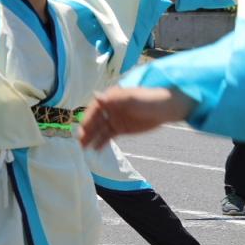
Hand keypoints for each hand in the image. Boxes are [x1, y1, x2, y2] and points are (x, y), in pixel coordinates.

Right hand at [78, 86, 194, 150]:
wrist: (165, 109)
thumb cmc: (149, 99)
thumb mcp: (131, 99)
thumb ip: (113, 99)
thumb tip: (96, 95)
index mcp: (111, 98)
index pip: (95, 108)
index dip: (87, 118)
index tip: (82, 129)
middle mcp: (110, 108)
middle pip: (95, 120)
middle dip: (87, 131)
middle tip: (79, 142)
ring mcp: (115, 119)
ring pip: (99, 129)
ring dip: (91, 138)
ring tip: (84, 148)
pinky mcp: (121, 128)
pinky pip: (108, 136)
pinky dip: (101, 142)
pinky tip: (96, 150)